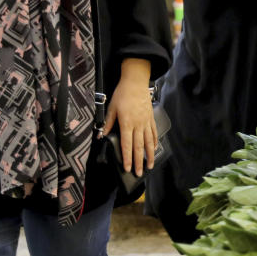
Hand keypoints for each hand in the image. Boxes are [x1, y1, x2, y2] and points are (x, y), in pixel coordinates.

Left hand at [102, 59, 154, 176]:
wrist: (136, 82)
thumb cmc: (122, 94)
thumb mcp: (111, 108)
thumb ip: (108, 123)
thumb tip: (102, 136)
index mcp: (126, 123)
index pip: (126, 144)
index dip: (127, 158)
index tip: (127, 168)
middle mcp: (138, 124)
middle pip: (139, 147)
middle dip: (138, 161)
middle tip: (140, 173)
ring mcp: (146, 122)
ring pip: (149, 142)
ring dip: (150, 155)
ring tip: (150, 165)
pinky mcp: (151, 118)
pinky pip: (154, 132)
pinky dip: (155, 142)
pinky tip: (155, 148)